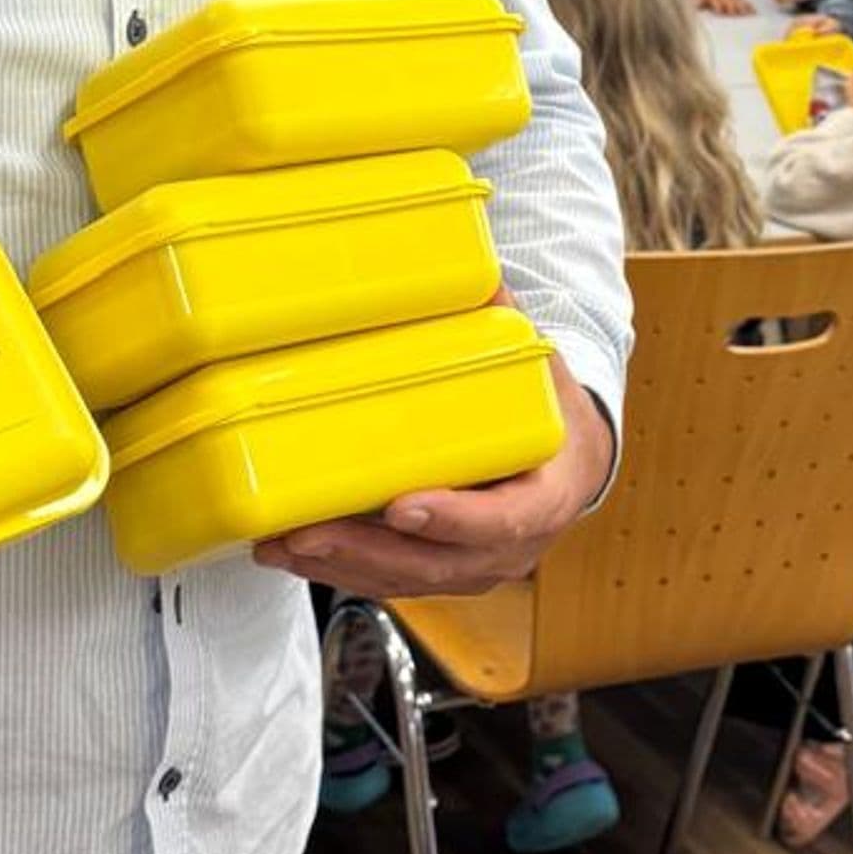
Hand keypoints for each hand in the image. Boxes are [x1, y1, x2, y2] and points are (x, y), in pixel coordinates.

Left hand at [258, 359, 614, 601]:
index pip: (502, 520)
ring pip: (402, 580)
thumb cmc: (553, 422)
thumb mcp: (545, 376)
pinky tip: (293, 554)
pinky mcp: (439, 575)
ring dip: (338, 567)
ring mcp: (472, 569)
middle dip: (364, 552)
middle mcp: (508, 548)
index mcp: (543, 500)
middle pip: (434, 564)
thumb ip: (504, 329)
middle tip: (308, 532)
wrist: (572, 468)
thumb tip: (473, 270)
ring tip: (280, 545)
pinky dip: (338, 571)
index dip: (452, 519)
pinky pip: (387, 583)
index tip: (402, 507)